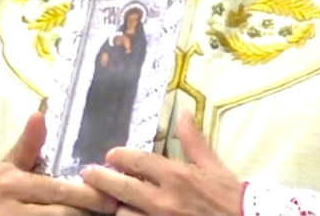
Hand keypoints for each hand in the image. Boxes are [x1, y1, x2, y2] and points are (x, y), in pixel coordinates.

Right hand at [0, 112, 118, 215]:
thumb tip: (39, 113)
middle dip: (89, 211)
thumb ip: (28, 144)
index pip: (58, 190)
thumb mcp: (11, 165)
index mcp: (10, 184)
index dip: (88, 195)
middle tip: (113, 207)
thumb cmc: (3, 190)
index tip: (111, 194)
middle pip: (63, 214)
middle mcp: (9, 209)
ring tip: (103, 214)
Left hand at [81, 113, 243, 215]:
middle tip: (87, 174)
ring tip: (104, 200)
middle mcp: (164, 200)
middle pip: (121, 188)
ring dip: (113, 206)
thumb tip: (183, 113)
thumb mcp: (215, 167)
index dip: (118, 157)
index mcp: (177, 176)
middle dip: (100, 179)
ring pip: (122, 214)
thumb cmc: (232, 198)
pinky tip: (121, 214)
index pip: (136, 161)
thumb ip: (194, 142)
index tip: (110, 155)